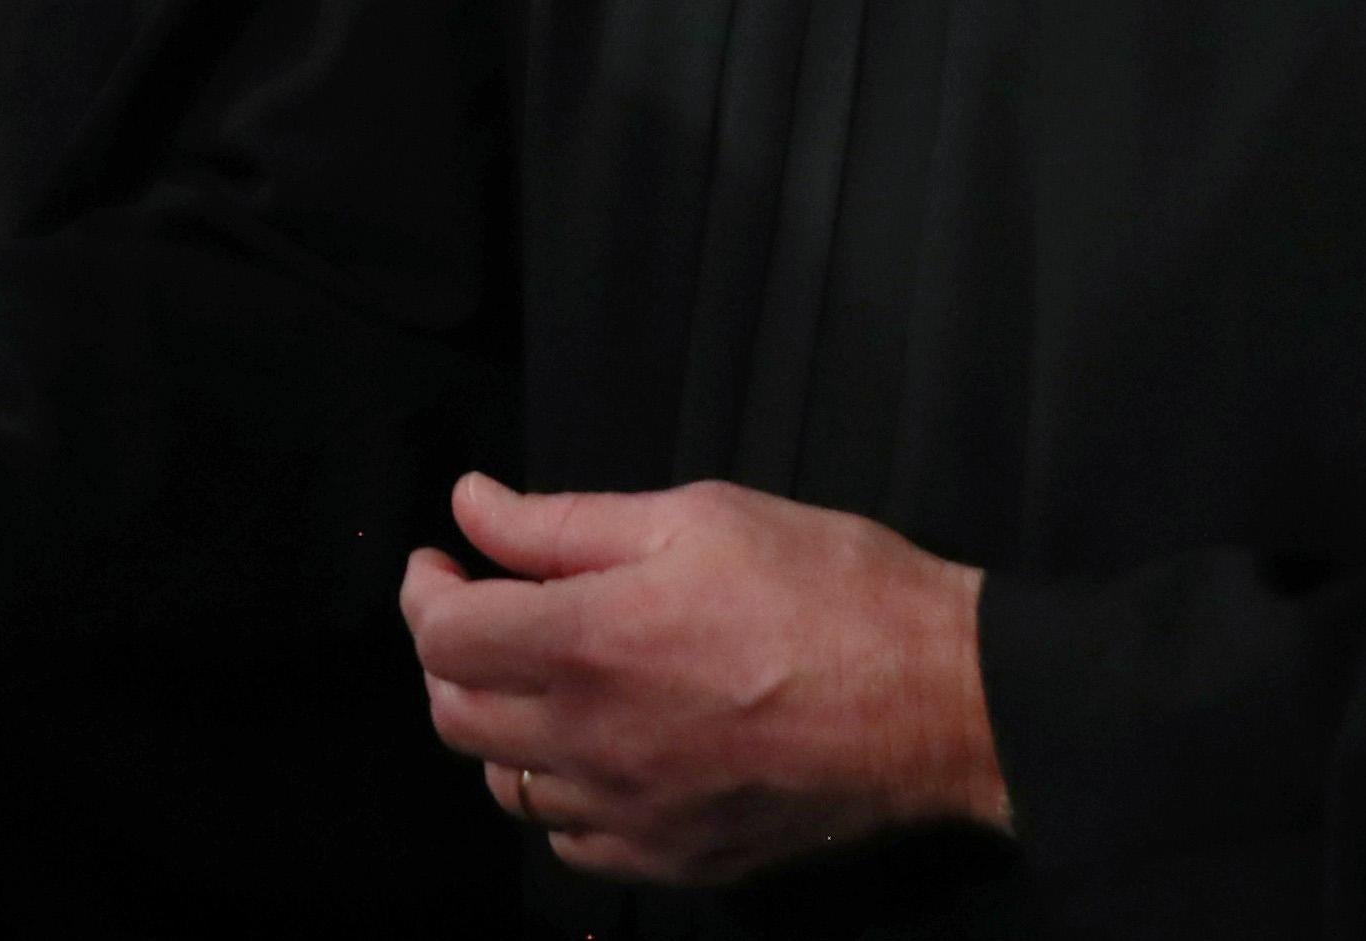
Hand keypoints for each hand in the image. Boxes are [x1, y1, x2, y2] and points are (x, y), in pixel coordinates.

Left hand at [399, 472, 1005, 886]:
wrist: (941, 701)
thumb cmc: (827, 586)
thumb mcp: (696, 518)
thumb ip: (564, 523)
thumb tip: (471, 506)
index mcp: (590, 642)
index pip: (442, 637)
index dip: (424, 591)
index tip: (441, 561)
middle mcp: (593, 741)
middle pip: (453, 715)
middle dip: (448, 656)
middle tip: (483, 609)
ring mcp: (634, 814)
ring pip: (506, 785)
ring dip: (498, 725)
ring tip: (538, 676)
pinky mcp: (677, 860)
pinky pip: (572, 843)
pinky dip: (558, 796)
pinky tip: (592, 751)